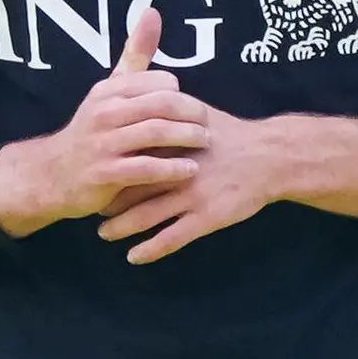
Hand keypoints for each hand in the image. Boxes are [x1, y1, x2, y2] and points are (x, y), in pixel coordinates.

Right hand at [0, 9, 212, 237]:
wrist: (54, 174)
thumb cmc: (93, 130)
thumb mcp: (109, 89)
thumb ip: (135, 54)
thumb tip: (152, 12)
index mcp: (108, 91)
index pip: (160, 82)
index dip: (183, 95)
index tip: (193, 108)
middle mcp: (103, 113)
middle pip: (163, 105)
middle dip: (194, 115)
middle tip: (208, 126)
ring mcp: (103, 144)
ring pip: (157, 133)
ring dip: (189, 138)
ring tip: (204, 144)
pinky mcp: (105, 175)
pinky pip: (148, 168)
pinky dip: (174, 169)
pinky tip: (190, 170)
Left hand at [97, 109, 279, 263]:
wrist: (269, 157)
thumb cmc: (231, 134)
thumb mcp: (196, 114)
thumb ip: (166, 113)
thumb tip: (139, 100)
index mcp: (170, 144)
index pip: (128, 157)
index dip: (107, 167)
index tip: (89, 174)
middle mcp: (176, 170)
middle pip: (130, 188)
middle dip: (107, 200)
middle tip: (88, 207)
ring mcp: (191, 196)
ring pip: (146, 215)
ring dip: (121, 227)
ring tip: (103, 233)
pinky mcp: (207, 217)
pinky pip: (172, 238)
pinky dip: (150, 249)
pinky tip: (134, 257)